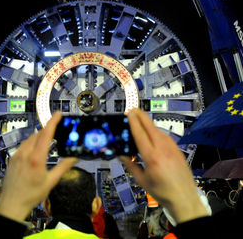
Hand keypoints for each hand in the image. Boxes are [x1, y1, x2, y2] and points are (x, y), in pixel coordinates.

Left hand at [0, 111, 77, 221]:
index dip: (52, 122)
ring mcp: (17, 156)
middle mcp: (25, 154)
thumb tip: (74, 158)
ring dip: (40, 135)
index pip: (45, 134)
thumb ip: (64, 167)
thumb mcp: (51, 181)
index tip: (57, 114)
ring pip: (30, 138)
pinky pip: (24, 145)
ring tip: (48, 138)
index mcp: (36, 159)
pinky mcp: (13, 159)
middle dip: (48, 128)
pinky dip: (32, 142)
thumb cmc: (30, 195)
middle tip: (57, 127)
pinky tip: (36, 148)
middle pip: (38, 134)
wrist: (12, 204)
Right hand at [122, 108, 207, 223]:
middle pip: (150, 126)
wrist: (184, 197)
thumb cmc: (163, 191)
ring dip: (148, 122)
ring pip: (157, 129)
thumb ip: (130, 165)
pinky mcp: (176, 149)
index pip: (140, 133)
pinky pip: (164, 135)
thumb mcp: (142, 180)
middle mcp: (163, 149)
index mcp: (152, 157)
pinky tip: (152, 132)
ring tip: (140, 120)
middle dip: (141, 115)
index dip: (133, 121)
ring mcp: (171, 148)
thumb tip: (122, 155)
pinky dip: (156, 130)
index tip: (129, 113)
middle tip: (133, 109)